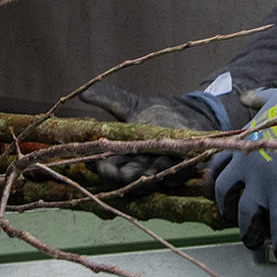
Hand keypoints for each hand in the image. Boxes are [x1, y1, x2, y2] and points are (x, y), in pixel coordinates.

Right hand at [80, 83, 235, 189]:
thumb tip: (83, 93)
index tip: (88, 159)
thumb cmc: (161, 112)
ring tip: (135, 169)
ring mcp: (161, 171)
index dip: (96, 166)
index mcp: (126, 155)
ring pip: (148, 183)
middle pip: (124, 181)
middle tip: (109, 169)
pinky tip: (165, 164)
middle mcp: (141, 168)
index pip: (106, 167)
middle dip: (115, 177)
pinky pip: (175, 177)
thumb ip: (109, 99)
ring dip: (141, 178)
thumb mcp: (133, 105)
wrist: (193, 112)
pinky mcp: (183, 169)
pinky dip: (170, 173)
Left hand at [207, 79, 276, 264]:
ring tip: (255, 244)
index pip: (215, 168)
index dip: (215, 186)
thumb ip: (255, 99)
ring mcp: (261, 179)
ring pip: (245, 215)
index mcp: (239, 143)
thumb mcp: (268, 97)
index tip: (221, 195)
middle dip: (227, 211)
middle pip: (223, 195)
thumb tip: (247, 94)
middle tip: (237, 221)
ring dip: (249, 233)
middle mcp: (243, 163)